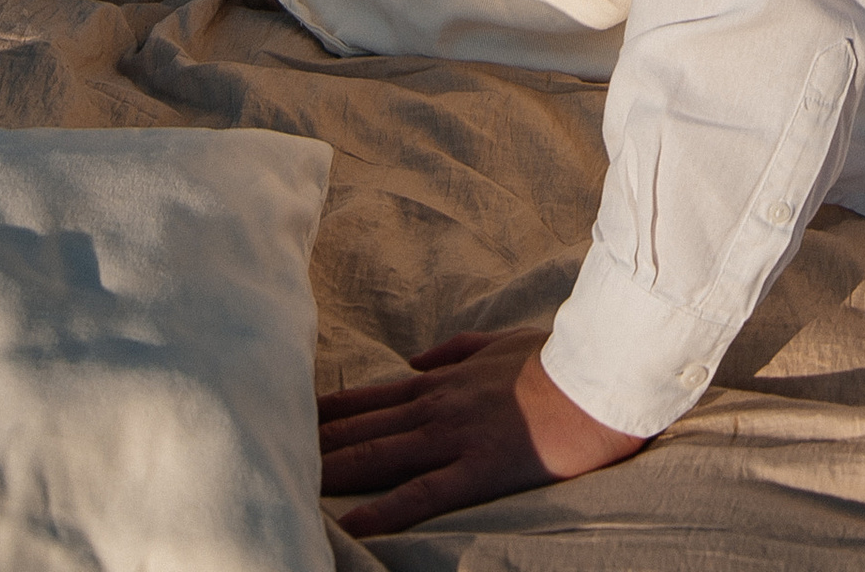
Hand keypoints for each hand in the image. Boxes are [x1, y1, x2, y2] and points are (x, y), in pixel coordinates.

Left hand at [318, 324, 645, 529]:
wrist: (595, 377)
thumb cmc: (553, 359)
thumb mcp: (497, 341)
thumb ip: (453, 350)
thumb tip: (414, 360)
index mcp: (439, 382)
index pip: (368, 398)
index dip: (326, 411)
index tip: (288, 416)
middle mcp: (434, 407)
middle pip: (360, 429)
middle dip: (313, 444)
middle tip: (269, 452)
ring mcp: (452, 438)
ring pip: (378, 457)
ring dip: (333, 472)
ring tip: (291, 485)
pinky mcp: (476, 469)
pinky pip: (421, 493)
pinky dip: (383, 510)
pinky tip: (353, 523)